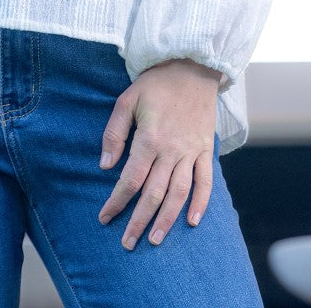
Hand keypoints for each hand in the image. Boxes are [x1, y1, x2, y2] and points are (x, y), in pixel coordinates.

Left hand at [97, 57, 219, 249]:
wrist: (192, 66)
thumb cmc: (156, 83)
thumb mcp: (127, 100)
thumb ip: (114, 133)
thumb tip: (104, 165)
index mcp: (149, 138)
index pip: (131, 179)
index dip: (117, 201)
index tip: (104, 218)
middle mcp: (171, 150)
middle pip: (154, 193)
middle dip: (139, 220)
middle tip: (128, 243)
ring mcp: (191, 151)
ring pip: (179, 193)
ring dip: (167, 219)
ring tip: (155, 240)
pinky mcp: (206, 149)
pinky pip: (205, 181)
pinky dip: (201, 203)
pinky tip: (193, 222)